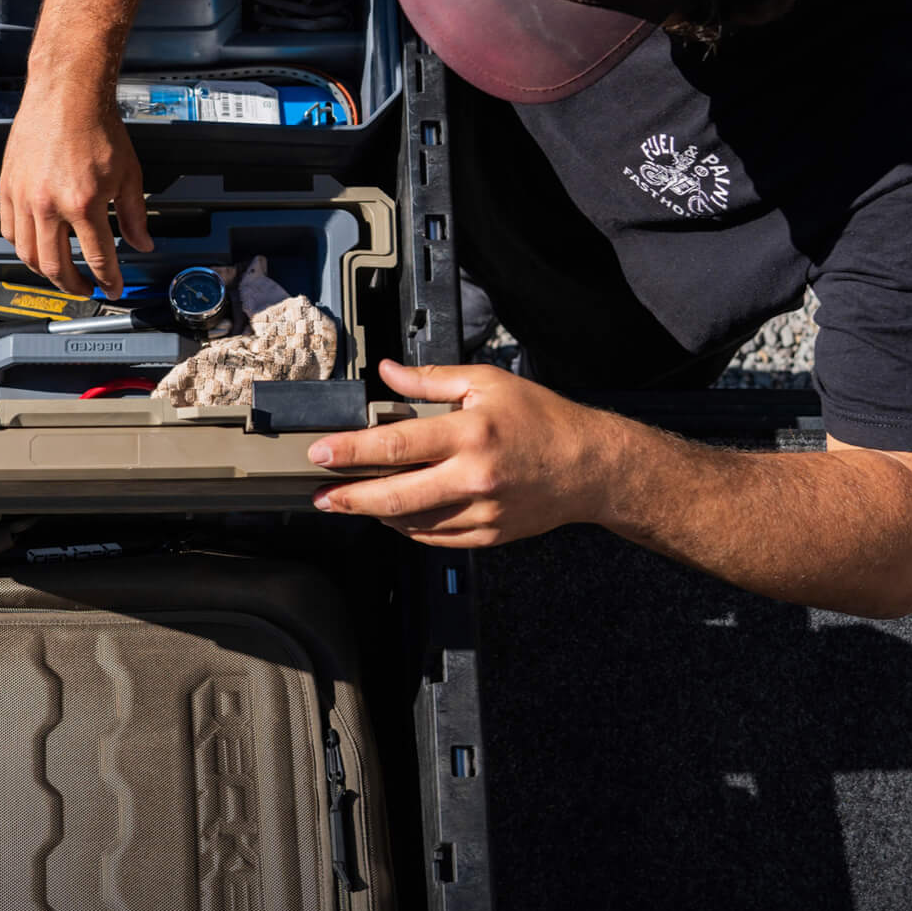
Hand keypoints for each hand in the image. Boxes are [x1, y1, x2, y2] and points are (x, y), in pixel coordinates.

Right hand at [0, 80, 153, 294]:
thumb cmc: (96, 127)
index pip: (98, 258)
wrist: (66, 95)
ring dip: (46, 271)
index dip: (108, 280)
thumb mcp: (129, 174)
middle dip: (74, 286)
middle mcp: (49, 204)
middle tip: (86, 289)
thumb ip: (135, 215)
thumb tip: (142, 243)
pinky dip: (22, 246)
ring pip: (27, 254)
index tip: (113, 288)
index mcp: (83, 203)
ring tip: (61, 274)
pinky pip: (9, 230)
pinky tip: (35, 246)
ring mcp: (24, 196)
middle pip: (56, 266)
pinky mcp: (8, 186)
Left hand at [307, 360, 622, 546]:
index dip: (350, 451)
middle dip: (349, 497)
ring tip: (351, 502)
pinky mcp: (490, 536)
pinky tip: (393, 515)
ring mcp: (482, 512)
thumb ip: (431, 380)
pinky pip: (436, 539)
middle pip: (395, 495)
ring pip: (412, 522)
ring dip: (375, 514)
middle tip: (321, 495)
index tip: (319, 453)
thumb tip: (387, 372)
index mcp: (470, 433)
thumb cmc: (542, 419)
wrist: (592, 466)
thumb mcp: (487, 383)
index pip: (395, 444)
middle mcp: (474, 476)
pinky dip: (409, 528)